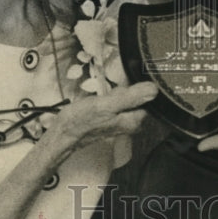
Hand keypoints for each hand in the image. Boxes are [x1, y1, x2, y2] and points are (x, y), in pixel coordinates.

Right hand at [41, 82, 156, 160]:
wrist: (63, 133)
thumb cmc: (82, 120)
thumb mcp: (107, 105)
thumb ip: (131, 97)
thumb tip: (154, 89)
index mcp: (135, 121)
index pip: (148, 97)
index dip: (137, 86)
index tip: (125, 85)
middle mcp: (131, 123)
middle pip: (137, 97)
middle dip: (125, 89)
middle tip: (110, 94)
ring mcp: (121, 121)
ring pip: (126, 98)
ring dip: (117, 93)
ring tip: (104, 97)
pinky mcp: (112, 119)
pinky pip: (117, 102)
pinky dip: (111, 97)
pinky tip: (102, 99)